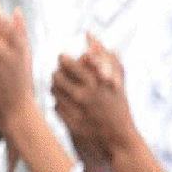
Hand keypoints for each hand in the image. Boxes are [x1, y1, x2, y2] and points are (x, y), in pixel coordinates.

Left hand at [51, 34, 132, 164]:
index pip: (67, 62)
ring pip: (53, 91)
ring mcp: (77, 110)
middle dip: (57, 73)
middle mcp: (85, 94)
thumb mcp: (116, 77)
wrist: (119, 137)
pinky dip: (58, 102)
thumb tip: (88, 33)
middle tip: (60, 73)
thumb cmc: (118, 103)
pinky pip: (55, 106)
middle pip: (56, 75)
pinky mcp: (71, 124)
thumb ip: (103, 54)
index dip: (63, 60)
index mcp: (95, 80)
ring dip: (55, 87)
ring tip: (61, 87)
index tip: (65, 60)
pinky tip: (65, 102)